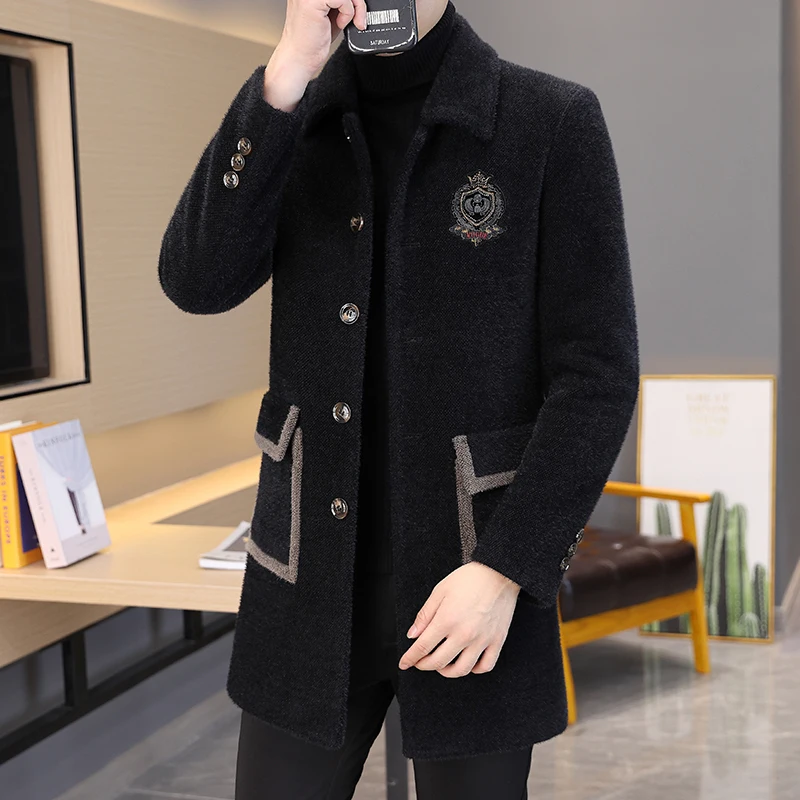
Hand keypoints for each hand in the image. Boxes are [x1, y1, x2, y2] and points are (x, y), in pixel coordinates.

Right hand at [265, 0, 367, 110]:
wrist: (299, 58)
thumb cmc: (311, 41)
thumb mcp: (331, 14)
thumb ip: (340, 2)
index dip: (351, 0)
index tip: (357, 12)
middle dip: (357, 2)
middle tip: (358, 20)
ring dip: (354, 8)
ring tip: (344, 23)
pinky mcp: (312, 1)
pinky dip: (348, 13)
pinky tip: (338, 24)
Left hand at [398, 561, 520, 677]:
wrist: (498, 572)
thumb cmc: (470, 578)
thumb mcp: (440, 591)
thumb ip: (425, 615)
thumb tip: (413, 634)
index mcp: (446, 620)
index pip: (422, 647)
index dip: (410, 658)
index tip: (405, 662)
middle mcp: (463, 634)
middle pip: (438, 662)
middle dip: (424, 665)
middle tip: (420, 662)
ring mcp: (481, 640)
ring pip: (461, 669)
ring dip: (447, 672)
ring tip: (442, 666)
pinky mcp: (497, 640)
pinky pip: (485, 666)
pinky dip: (474, 670)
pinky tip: (468, 663)